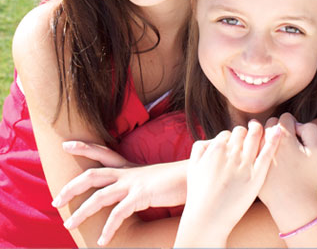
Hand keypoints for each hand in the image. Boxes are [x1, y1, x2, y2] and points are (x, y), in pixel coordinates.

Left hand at [53, 141, 186, 245]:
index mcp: (130, 167)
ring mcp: (133, 183)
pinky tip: (103, 241)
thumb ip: (141, 183)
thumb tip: (134, 192)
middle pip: (92, 175)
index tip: (66, 144)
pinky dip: (109, 228)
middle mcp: (128, 173)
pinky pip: (118, 214)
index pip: (103, 152)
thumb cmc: (176, 180)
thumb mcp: (153, 179)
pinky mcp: (141, 196)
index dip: (84, 147)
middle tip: (55, 200)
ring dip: (81, 212)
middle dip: (71, 187)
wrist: (194, 177)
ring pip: (99, 196)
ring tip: (68, 225)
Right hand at [174, 121, 280, 247]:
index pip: (228, 133)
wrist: (208, 218)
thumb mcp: (193, 165)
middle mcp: (231, 153)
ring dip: (259, 131)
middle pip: (242, 132)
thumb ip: (200, 147)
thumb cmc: (199, 193)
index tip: (233, 145)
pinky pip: (267, 153)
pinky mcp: (256, 176)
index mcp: (216, 148)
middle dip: (244, 133)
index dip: (231, 138)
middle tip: (247, 139)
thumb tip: (214, 139)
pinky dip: (274, 140)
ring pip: (255, 137)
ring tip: (261, 131)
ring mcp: (245, 164)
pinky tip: (279, 131)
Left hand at [259, 113, 316, 233]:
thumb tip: (295, 124)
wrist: (293, 204)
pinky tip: (263, 156)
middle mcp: (267, 141)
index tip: (296, 137)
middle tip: (286, 144)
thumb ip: (310, 129)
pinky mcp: (249, 163)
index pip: (285, 118)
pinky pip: (250, 147)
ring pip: (259, 134)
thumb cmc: (308, 177)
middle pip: (271, 123)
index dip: (293, 125)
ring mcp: (256, 152)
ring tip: (275, 149)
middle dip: (278, 130)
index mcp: (285, 137)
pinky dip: (256, 148)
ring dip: (266, 137)